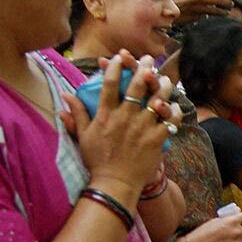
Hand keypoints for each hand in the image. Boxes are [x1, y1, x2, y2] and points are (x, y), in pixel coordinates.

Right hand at [61, 52, 173, 196]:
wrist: (115, 184)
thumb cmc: (98, 160)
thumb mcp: (84, 136)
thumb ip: (77, 114)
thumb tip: (65, 95)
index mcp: (106, 115)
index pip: (110, 84)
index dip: (116, 67)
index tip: (121, 58)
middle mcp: (125, 117)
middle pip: (136, 86)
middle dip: (143, 69)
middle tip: (149, 60)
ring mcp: (142, 127)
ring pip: (157, 99)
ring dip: (162, 87)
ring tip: (166, 80)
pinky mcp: (156, 138)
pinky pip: (170, 120)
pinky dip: (174, 112)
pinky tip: (175, 105)